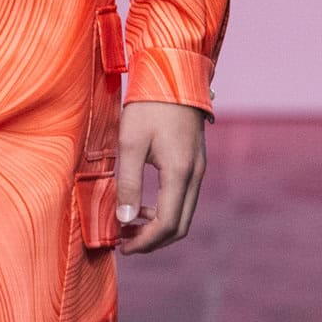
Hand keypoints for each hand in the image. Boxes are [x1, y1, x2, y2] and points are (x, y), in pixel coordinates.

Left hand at [115, 99, 206, 254]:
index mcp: (180, 172)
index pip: (167, 224)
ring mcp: (198, 169)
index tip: (123, 246)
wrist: (173, 74)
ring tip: (129, 224)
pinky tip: (143, 206)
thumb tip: (125, 220)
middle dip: (153, 241)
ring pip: (183, 214)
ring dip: (158, 227)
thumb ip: (129, 183)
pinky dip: (165, 210)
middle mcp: (195, 175)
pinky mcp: (195, 163)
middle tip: (124, 241)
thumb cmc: (148, 105)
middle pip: (180, 226)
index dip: (145, 242)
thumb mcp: (130, 142)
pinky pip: (184, 199)